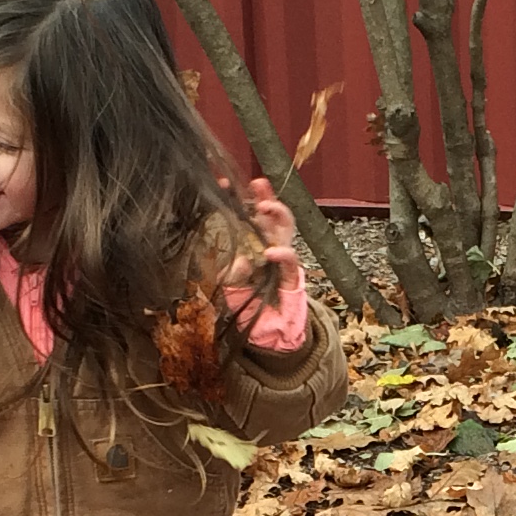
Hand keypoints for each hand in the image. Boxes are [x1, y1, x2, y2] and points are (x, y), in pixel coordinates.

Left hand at [217, 179, 299, 319]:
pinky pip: (290, 260)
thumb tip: (240, 260)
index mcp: (253, 244)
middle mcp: (270, 246)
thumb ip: (231, 273)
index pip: (248, 216)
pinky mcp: (291, 275)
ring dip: (278, 213)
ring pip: (287, 228)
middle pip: (271, 214)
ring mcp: (282, 259)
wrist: (267, 332)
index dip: (239, 199)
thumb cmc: (249, 304)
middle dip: (266, 196)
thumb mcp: (230, 286)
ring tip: (264, 207)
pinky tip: (270, 252)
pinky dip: (282, 253)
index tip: (224, 184)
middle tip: (256, 183)